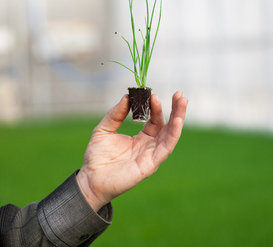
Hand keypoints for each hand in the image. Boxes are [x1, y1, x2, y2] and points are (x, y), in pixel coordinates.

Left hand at [76, 91, 187, 211]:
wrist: (90, 179)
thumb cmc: (97, 157)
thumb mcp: (104, 129)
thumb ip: (115, 114)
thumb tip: (127, 96)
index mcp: (141, 138)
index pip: (154, 120)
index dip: (156, 107)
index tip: (153, 94)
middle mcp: (150, 146)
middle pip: (167, 125)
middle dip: (175, 109)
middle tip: (180, 94)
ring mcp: (152, 155)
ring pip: (171, 134)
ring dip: (179, 117)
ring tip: (182, 102)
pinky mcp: (152, 164)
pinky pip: (166, 147)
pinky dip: (173, 133)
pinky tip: (177, 121)